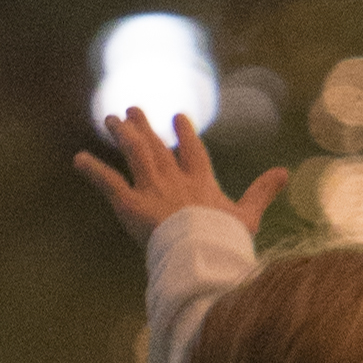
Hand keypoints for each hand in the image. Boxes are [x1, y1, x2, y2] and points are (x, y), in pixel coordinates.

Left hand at [73, 111, 287, 246]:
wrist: (202, 252)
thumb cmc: (226, 239)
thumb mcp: (248, 216)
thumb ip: (262, 192)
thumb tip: (285, 171)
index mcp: (201, 182)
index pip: (192, 152)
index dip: (184, 134)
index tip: (177, 117)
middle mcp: (174, 180)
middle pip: (157, 147)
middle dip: (144, 127)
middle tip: (132, 109)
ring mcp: (152, 190)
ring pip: (134, 155)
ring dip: (122, 135)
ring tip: (111, 118)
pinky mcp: (131, 204)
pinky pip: (109, 183)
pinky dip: (92, 170)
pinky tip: (78, 159)